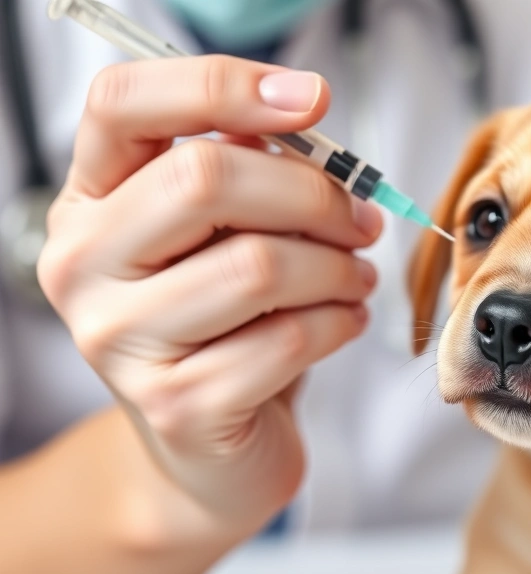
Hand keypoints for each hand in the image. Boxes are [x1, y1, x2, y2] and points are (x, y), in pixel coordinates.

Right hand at [37, 56, 381, 533]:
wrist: (212, 445)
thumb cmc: (228, 323)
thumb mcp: (228, 235)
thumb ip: (250, 172)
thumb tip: (304, 123)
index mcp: (91, 201)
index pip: (123, 103)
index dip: (223, 85)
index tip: (311, 97)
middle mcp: (83, 265)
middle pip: (206, 180)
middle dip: (314, 194)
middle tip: (361, 219)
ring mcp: (120, 340)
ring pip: (260, 265)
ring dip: (339, 267)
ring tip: (357, 277)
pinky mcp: (178, 406)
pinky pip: (289, 338)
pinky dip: (340, 323)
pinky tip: (344, 321)